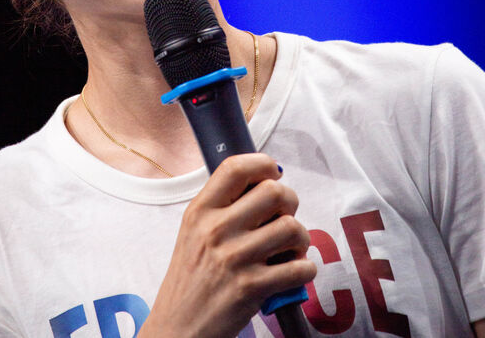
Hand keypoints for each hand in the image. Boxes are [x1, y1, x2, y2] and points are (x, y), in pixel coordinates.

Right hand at [140, 153, 315, 337]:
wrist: (178, 328)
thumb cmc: (190, 278)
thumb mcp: (193, 232)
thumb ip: (221, 205)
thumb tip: (263, 180)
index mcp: (200, 211)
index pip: (235, 168)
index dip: (262, 163)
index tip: (273, 173)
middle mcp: (217, 230)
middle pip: (273, 192)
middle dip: (289, 201)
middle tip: (284, 215)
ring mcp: (235, 258)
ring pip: (292, 228)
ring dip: (301, 238)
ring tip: (291, 247)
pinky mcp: (252, 288)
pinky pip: (299, 267)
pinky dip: (306, 269)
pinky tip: (295, 271)